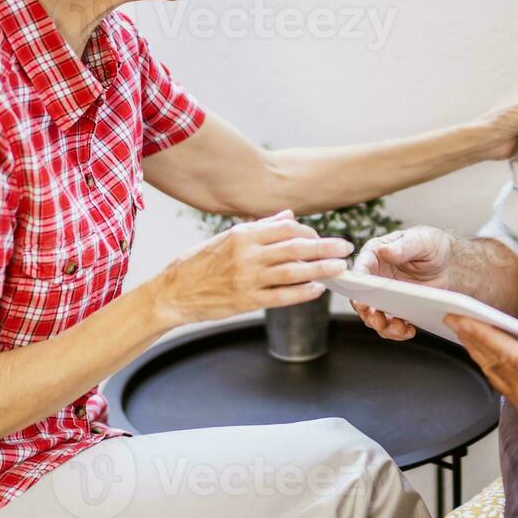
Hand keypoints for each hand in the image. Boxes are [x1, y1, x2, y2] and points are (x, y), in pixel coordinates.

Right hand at [150, 211, 351, 327]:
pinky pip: (282, 296)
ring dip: (321, 269)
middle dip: (325, 247)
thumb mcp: (226, 238)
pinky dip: (303, 292)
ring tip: (340, 268)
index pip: (286, 228)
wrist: (172, 293)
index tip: (322, 237)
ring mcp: (247, 278)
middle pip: (295, 248)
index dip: (309, 232)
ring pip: (293, 272)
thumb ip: (260, 227)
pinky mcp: (246, 301)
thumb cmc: (198, 263)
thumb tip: (289, 216)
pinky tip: (317, 289)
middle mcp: (247, 254)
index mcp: (242, 235)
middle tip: (345, 247)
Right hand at [350, 225, 455, 340]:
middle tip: (376, 317)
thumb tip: (383, 250)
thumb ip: (403, 246)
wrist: (450, 264)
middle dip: (365, 310)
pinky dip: (396, 331)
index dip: (357, 281)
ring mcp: (385, 294)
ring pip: (373, 314)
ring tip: (398, 327)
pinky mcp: (396, 308)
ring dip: (381, 325)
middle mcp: (376, 275)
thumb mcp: (420, 240)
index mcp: (377, 254)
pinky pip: (390, 324)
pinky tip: (409, 329)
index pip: (361, 267)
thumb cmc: (433, 245)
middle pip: (361, 296)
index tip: (360, 292)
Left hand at [446, 296, 517, 422]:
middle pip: (493, 363)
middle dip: (470, 337)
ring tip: (458, 322)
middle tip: (450, 313)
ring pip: (493, 371)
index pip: (506, 354)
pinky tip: (478, 340)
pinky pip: (500, 377)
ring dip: (474, 347)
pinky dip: (487, 357)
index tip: (461, 316)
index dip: (481, 333)